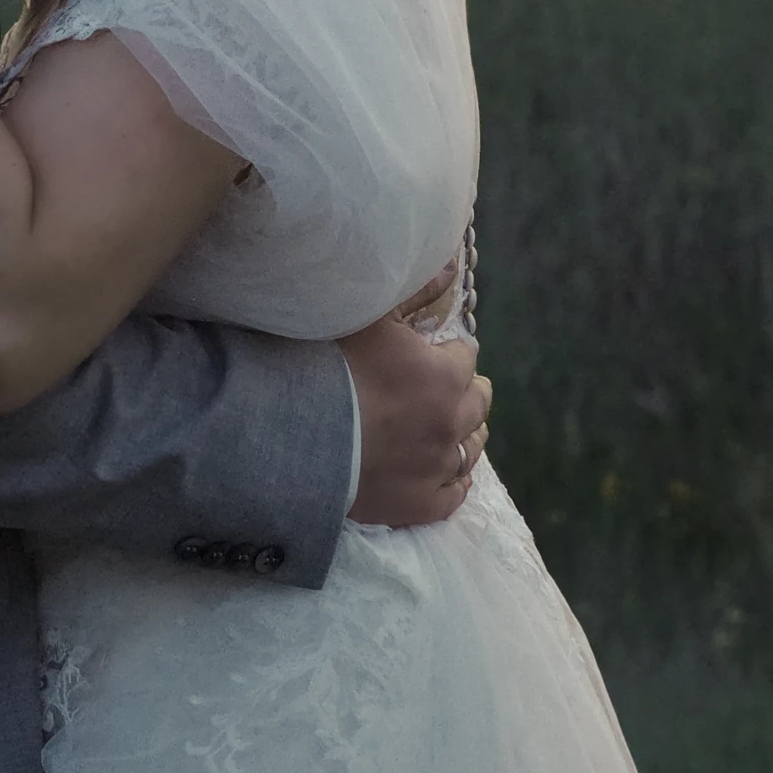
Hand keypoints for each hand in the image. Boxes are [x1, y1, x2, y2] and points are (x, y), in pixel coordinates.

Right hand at [341, 289, 490, 526]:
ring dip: (467, 434)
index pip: (465, 355)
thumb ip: (415, 290)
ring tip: (456, 427)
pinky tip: (450, 475)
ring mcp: (437, 468)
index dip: (450, 351)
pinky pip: (454, 495)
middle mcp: (452, 423)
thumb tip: (451, 267)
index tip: (437, 351)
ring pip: (472, 449)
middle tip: (453, 386)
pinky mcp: (420, 505)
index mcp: (446, 375)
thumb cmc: (329, 368)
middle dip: (468, 391)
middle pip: (478, 403)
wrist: (294, 437)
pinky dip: (455, 481)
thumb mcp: (370, 317)